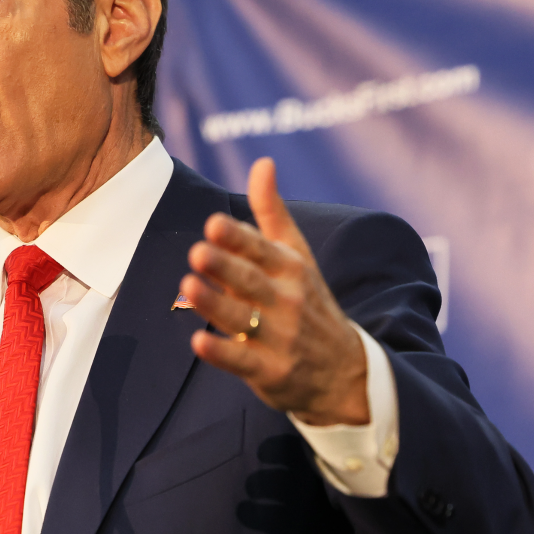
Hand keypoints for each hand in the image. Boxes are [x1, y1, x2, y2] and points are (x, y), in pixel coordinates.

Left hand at [184, 158, 368, 425]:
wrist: (343, 370)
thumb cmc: (309, 303)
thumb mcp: (297, 256)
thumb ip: (272, 212)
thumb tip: (262, 162)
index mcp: (291, 269)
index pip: (262, 250)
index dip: (238, 238)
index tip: (214, 224)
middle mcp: (287, 301)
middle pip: (251, 281)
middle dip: (226, 267)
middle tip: (198, 252)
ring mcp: (280, 338)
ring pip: (243, 318)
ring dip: (216, 303)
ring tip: (189, 285)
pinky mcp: (270, 371)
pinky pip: (243, 361)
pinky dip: (222, 353)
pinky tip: (199, 341)